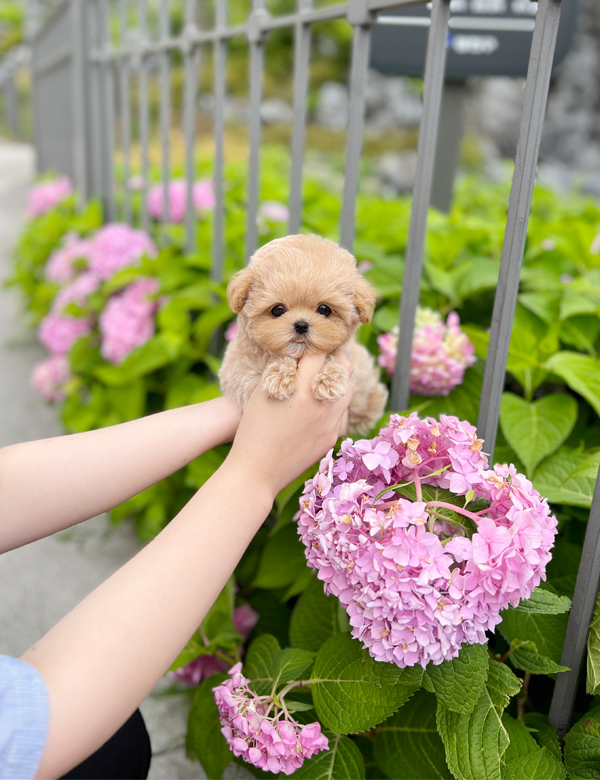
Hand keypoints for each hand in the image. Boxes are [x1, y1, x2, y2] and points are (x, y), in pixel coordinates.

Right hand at [226, 349, 353, 497]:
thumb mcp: (262, 393)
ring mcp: (330, 424)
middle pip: (343, 369)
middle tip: (323, 354)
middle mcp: (321, 405)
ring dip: (339, 380)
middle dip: (334, 357)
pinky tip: (322, 404)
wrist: (257, 472)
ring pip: (348, 391)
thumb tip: (292, 351)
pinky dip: (336, 404)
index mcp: (302, 390)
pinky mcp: (332, 438)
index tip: (310, 343)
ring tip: (323, 378)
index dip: (314, 345)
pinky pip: (343, 414)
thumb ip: (280, 369)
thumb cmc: (253, 431)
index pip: (318, 354)